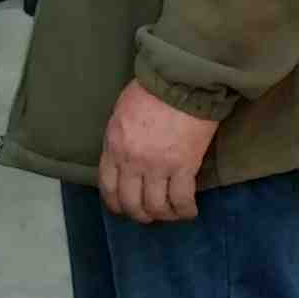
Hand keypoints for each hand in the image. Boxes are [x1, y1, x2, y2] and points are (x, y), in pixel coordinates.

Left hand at [99, 79, 220, 223]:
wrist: (181, 81)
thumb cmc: (151, 90)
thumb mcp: (121, 114)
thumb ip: (119, 139)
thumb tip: (125, 156)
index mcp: (114, 148)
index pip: (108, 187)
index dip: (116, 203)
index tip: (123, 207)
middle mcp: (132, 163)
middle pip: (131, 202)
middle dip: (139, 214)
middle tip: (148, 215)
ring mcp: (158, 167)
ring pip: (156, 206)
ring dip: (163, 215)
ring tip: (171, 214)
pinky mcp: (183, 167)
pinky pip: (181, 199)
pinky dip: (185, 210)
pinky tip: (189, 212)